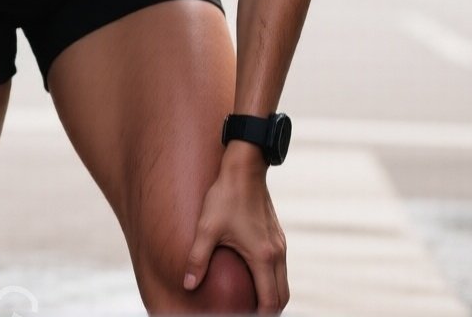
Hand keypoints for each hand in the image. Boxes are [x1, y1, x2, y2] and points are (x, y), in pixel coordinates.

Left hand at [181, 162, 287, 312]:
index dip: (259, 315)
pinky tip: (255, 280)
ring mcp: (280, 244)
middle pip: (281, 296)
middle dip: (269, 311)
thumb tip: (188, 285)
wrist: (245, 168)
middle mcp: (277, 253)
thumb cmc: (226, 196)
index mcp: (263, 256)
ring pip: (283, 282)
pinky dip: (272, 281)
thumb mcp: (207, 228)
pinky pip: (280, 268)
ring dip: (271, 296)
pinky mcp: (277, 236)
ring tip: (252, 304)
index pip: (269, 301)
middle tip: (248, 314)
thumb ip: (197, 259)